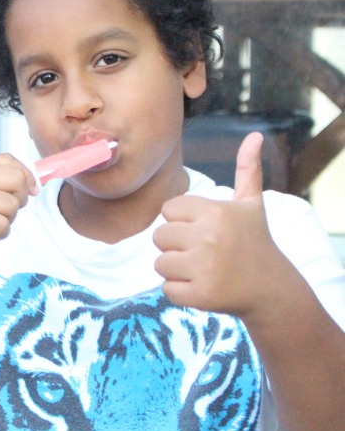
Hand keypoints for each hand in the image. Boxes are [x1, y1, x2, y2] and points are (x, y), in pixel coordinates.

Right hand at [0, 153, 35, 267]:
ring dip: (8, 221)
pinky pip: (1, 225)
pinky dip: (0, 234)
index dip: (26, 176)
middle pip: (17, 179)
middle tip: (7, 212)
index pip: (10, 160)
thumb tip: (24, 185)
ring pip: (11, 206)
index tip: (28, 192)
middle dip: (21, 199)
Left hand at [153, 132, 277, 315]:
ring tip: (204, 269)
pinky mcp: (201, 294)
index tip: (204, 230)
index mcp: (215, 212)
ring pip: (160, 264)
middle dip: (176, 246)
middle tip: (204, 253)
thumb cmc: (255, 241)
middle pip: (158, 237)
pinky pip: (167, 289)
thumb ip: (247, 170)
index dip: (181, 222)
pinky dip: (181, 292)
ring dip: (177, 270)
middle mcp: (209, 237)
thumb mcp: (252, 205)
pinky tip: (204, 287)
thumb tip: (254, 135)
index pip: (167, 210)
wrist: (272, 289)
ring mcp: (204, 267)